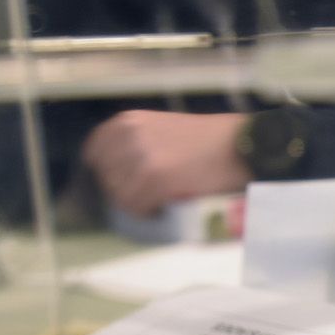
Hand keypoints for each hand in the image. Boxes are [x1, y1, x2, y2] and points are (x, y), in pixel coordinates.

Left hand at [82, 111, 251, 216]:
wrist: (240, 145)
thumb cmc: (206, 141)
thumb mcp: (160, 128)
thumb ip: (133, 142)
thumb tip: (113, 170)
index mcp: (128, 121)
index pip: (94, 153)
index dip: (106, 173)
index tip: (122, 183)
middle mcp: (129, 135)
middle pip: (105, 179)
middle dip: (123, 191)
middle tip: (147, 195)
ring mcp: (141, 157)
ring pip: (119, 196)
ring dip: (136, 203)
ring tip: (158, 200)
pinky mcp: (155, 179)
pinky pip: (136, 207)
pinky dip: (148, 213)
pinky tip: (165, 207)